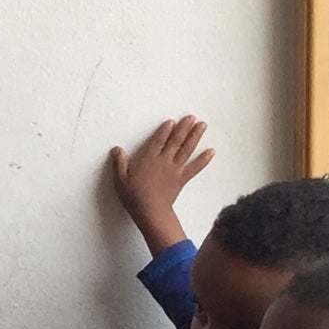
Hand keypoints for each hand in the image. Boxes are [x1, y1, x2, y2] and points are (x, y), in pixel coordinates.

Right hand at [111, 115, 213, 252]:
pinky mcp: (182, 178)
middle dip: (184, 128)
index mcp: (149, 159)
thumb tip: (117, 149)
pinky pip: (195, 167)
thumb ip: (119, 162)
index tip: (172, 121)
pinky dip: (204, 159)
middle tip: (191, 117)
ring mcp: (175, 169)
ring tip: (202, 125)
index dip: (165, 130)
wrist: (150, 211)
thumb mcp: (120, 179)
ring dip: (195, 137)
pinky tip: (211, 151)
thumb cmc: (133, 195)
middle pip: (176, 141)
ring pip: (187, 150)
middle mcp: (164, 161)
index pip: (158, 140)